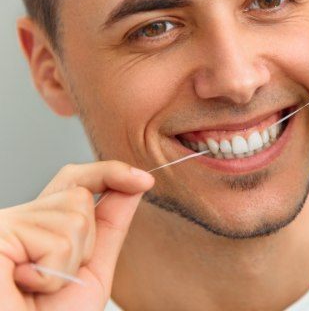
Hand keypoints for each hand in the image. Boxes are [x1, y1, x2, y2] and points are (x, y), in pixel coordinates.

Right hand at [0, 161, 153, 309]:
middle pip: (79, 196)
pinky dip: (51, 275)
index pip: (76, 182)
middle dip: (86, 242)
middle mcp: (20, 218)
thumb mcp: (92, 270)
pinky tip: (24, 285)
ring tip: (37, 286)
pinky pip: (56, 241)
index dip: (109, 173)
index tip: (144, 180)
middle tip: (55, 279)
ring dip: (68, 263)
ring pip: (74, 217)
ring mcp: (6, 223)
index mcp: (42, 225)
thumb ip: (110, 226)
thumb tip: (134, 185)